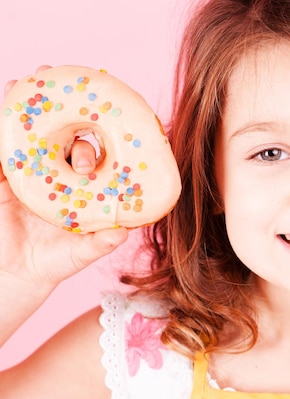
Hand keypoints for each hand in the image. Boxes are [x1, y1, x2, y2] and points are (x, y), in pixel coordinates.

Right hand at [0, 67, 126, 289]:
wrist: (15, 273)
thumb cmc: (54, 261)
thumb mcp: (79, 253)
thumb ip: (100, 244)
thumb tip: (123, 233)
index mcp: (83, 183)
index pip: (94, 152)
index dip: (103, 134)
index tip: (113, 114)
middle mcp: (59, 172)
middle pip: (65, 134)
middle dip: (68, 109)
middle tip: (66, 80)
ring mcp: (32, 171)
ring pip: (34, 134)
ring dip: (31, 107)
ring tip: (28, 79)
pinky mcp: (4, 175)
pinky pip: (4, 147)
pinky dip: (4, 127)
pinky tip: (4, 103)